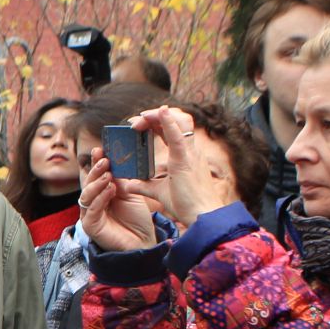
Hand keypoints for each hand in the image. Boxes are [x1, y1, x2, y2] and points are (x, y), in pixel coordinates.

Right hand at [78, 153, 156, 252]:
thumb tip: (115, 160)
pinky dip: (100, 198)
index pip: (96, 176)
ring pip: (86, 195)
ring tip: (108, 175)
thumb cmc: (137, 219)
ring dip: (97, 183)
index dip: (96, 162)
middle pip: (88, 183)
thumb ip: (120, 180)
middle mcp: (93, 203)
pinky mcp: (91, 226)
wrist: (143, 241)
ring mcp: (90, 214)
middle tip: (105, 160)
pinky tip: (110, 190)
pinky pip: (92, 209)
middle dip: (95, 170)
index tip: (100, 149)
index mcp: (101, 194)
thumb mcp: (129, 194)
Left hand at [135, 106, 234, 228]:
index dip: (156, 122)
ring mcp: (190, 154)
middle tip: (136, 121)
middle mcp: (190, 150)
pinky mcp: (186, 162)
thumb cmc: (187, 205)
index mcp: (185, 155)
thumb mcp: (160, 192)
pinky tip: (160, 112)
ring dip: (159, 115)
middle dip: (155, 115)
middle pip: (177, 120)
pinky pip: (178, 137)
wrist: (202, 217)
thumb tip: (127, 185)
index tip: (138, 125)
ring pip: (181, 121)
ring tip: (142, 117)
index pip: (172, 129)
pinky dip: (169, 122)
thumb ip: (144, 186)